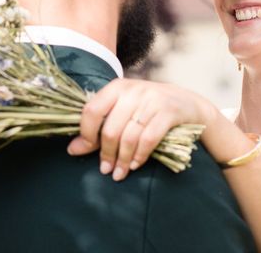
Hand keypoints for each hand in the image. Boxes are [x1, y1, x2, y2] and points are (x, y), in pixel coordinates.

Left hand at [67, 78, 215, 180]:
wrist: (187, 103)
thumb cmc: (147, 109)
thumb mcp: (123, 111)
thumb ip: (99, 127)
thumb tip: (73, 150)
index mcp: (117, 87)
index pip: (92, 110)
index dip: (86, 134)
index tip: (87, 149)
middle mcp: (133, 90)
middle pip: (110, 129)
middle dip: (107, 154)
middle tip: (106, 170)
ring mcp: (152, 100)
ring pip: (129, 137)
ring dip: (123, 160)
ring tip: (119, 173)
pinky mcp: (168, 112)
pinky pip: (149, 139)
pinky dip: (140, 155)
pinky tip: (136, 164)